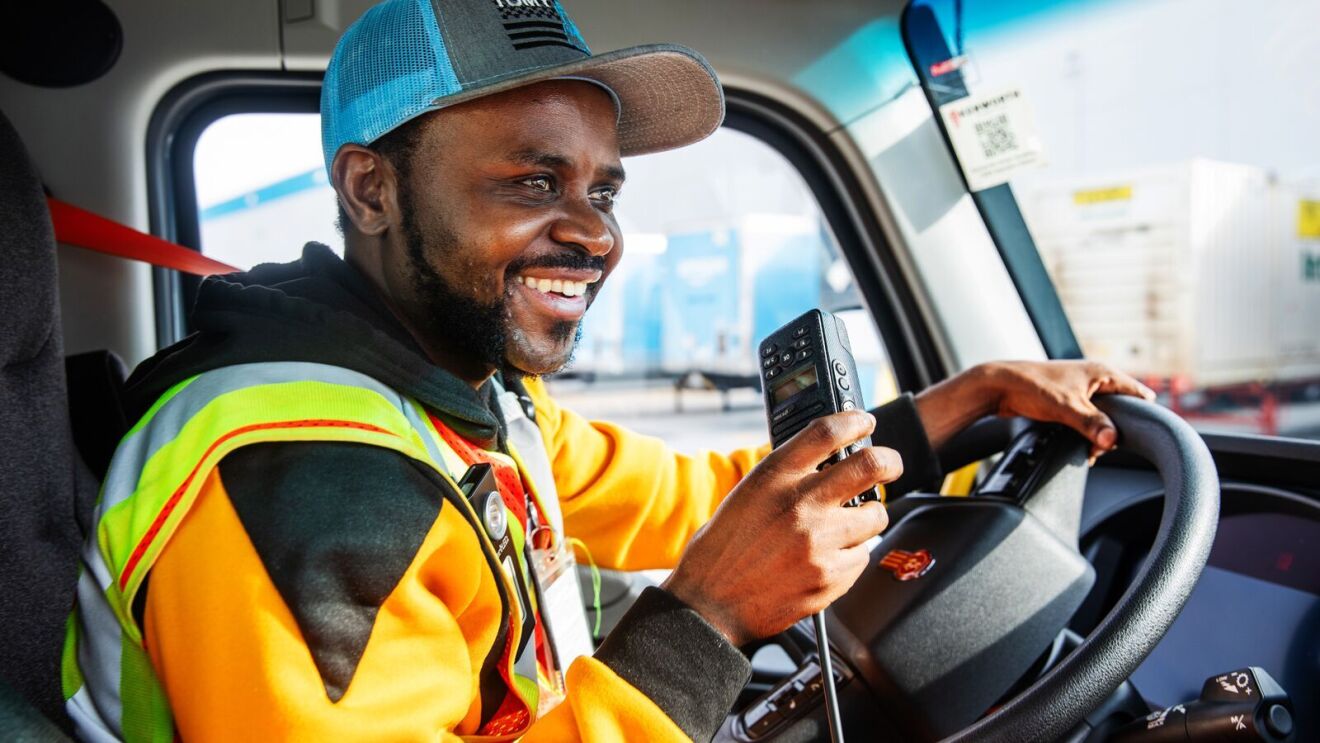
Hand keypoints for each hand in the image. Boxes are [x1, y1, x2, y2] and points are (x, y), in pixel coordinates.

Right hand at [662, 411, 896, 645]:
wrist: (709, 604)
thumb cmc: (722, 550)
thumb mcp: (747, 495)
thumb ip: (787, 477)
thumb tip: (829, 464)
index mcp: (774, 477)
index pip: (827, 431)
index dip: (854, 421)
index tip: (864, 422)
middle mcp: (800, 504)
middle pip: (869, 465)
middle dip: (888, 462)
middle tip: (889, 465)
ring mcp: (818, 542)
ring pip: (875, 515)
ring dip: (869, 516)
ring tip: (850, 524)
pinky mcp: (830, 577)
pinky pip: (863, 555)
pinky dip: (853, 553)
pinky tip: (828, 557)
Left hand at [915, 360, 1155, 461]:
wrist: (998, 386)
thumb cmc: (1031, 387)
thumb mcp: (1066, 407)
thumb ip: (1091, 423)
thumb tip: (1112, 440)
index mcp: (1102, 373)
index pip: (1137, 393)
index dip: (1141, 414)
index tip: (1137, 435)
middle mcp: (1095, 379)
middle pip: (1121, 410)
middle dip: (1114, 431)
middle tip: (1101, 446)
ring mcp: (1082, 390)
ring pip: (1103, 417)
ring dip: (1099, 434)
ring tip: (1090, 448)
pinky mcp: (1069, 402)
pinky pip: (1088, 420)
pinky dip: (1087, 433)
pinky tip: (1080, 445)